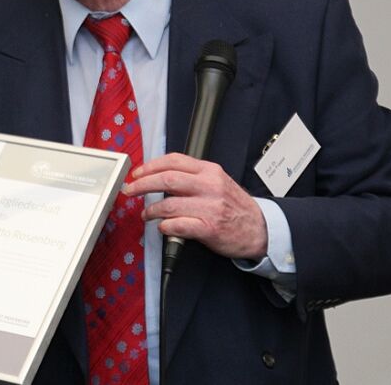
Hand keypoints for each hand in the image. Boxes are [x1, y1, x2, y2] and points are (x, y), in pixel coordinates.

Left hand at [129, 153, 267, 259]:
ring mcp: (210, 207)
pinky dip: (165, 226)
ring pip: (169, 204)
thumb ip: (192, 176)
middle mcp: (209, 186)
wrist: (260, 229)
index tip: (136, 173)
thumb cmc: (234, 206)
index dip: (150, 166)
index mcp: (209, 171)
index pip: (174, 161)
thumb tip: (159, 175)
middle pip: (166, 179)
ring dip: (151, 210)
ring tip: (146, 214)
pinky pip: (178, 225)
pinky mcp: (209, 228)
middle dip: (142, 185)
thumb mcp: (217, 181)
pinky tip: (162, 226)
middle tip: (130, 190)